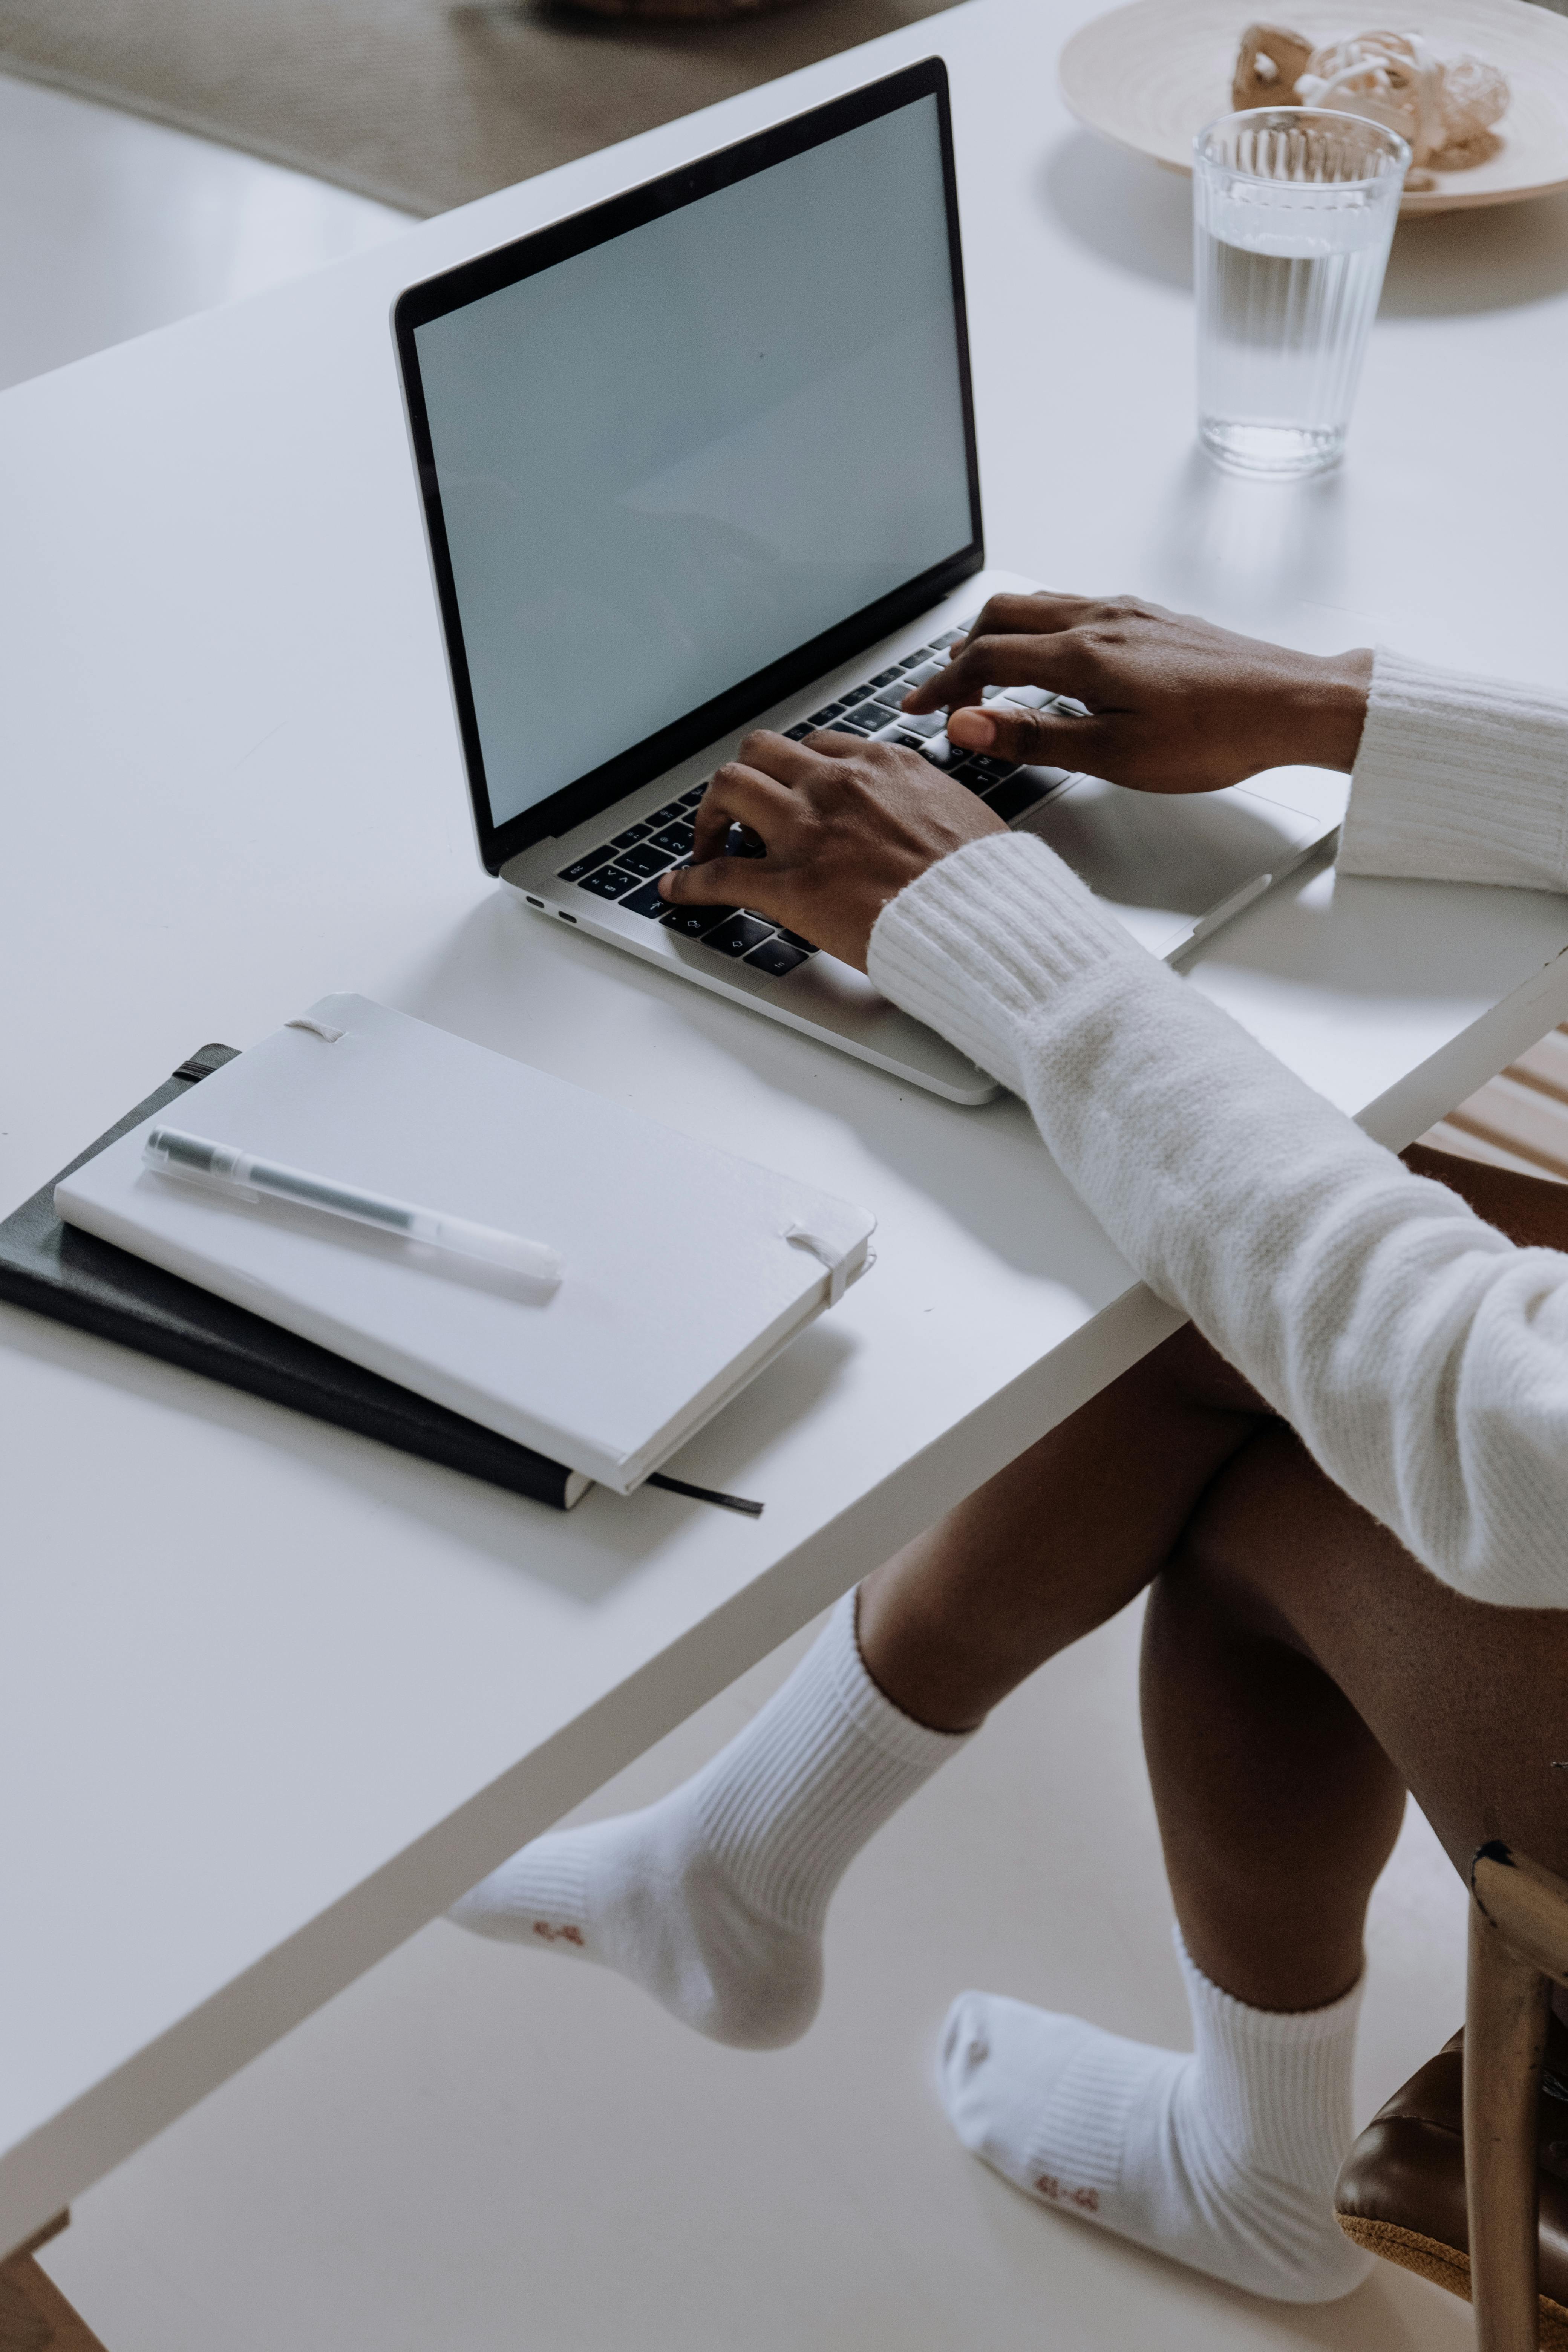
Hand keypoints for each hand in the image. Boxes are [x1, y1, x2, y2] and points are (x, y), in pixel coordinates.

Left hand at [658, 730, 1004, 970]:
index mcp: (882, 766)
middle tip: (737, 814)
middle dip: (742, 781)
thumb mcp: (960, 812)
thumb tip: (918, 811)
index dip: (791, 773)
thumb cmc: (985, 881)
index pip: (815, 747)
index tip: (785, 793)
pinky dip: (689, 881)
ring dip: (708, 817)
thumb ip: (923, 801)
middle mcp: (837, 786)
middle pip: (759, 753)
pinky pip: (719, 874)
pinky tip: (678, 890)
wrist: (987, 921)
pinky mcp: (790, 885)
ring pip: (728, 790)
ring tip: (706, 845)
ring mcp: (809, 832)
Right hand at [902, 593, 1373, 792]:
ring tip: (985, 674)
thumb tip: (967, 726)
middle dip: (961, 653)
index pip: (986, 659)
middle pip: (1001, 616)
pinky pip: (1074, 606)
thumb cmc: (1216, 737)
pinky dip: (1039, 627)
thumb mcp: (1116, 756)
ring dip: (998, 634)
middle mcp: (1100, 620)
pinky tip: (1051, 658)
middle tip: (946, 695)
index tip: (916, 711)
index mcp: (1084, 656)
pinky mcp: (1150, 615)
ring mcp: (1127, 612)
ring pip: (1037, 604)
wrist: (1292, 703)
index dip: (942, 687)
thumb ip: (1035, 736)